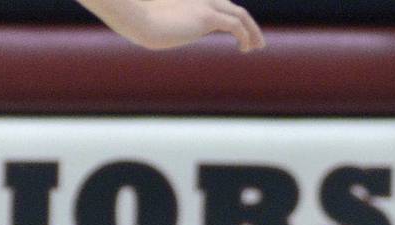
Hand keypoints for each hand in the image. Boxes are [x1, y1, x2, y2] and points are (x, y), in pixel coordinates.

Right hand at [93, 0, 265, 52]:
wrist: (136, 19)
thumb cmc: (141, 22)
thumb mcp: (159, 20)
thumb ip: (173, 22)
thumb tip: (174, 32)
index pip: (221, 5)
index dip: (233, 18)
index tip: (239, 35)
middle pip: (234, 8)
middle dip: (249, 25)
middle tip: (257, 42)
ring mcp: (205, 4)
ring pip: (240, 15)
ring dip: (253, 31)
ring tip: (258, 47)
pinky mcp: (206, 16)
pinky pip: (235, 26)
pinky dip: (245, 37)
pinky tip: (245, 49)